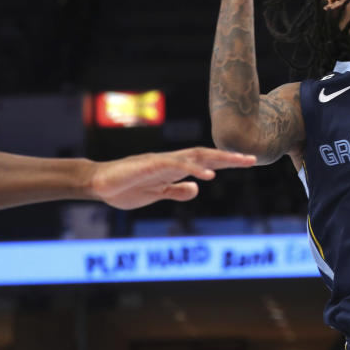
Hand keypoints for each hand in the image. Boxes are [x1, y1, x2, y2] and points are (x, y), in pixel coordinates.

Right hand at [87, 147, 255, 209]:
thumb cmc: (125, 187)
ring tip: (236, 162)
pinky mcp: (148, 165)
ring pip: (193, 155)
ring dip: (216, 159)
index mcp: (174, 168)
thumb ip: (176, 190)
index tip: (248, 161)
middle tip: (252, 159)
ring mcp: (160, 161)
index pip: (206, 161)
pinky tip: (206, 175)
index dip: (227, 161)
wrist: (97, 184)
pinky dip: (191, 168)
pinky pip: (173, 165)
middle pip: (206, 155)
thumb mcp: (156, 194)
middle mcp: (171, 161)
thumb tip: (196, 189)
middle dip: (229, 157)